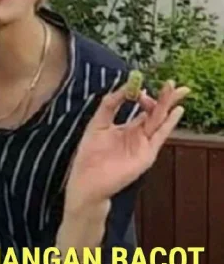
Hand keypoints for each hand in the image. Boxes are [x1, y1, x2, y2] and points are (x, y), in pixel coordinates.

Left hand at [63, 80, 189, 216]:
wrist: (86, 181)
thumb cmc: (89, 155)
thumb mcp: (98, 123)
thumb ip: (110, 105)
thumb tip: (124, 88)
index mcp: (127, 129)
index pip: (143, 110)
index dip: (144, 97)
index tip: (140, 88)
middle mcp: (138, 136)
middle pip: (155, 114)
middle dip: (165, 98)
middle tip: (172, 82)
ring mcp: (143, 145)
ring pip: (158, 121)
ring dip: (167, 106)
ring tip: (177, 90)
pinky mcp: (146, 154)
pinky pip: (159, 136)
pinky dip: (169, 124)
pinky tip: (177, 111)